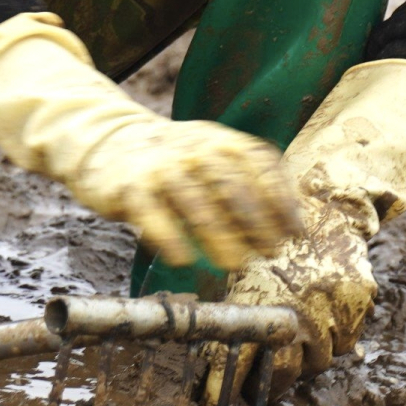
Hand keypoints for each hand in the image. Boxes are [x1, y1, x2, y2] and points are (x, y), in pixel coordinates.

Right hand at [73, 119, 304, 270]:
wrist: (111, 143)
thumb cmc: (176, 161)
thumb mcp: (214, 154)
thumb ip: (250, 181)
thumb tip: (294, 227)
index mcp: (222, 141)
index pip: (261, 168)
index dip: (281, 202)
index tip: (293, 234)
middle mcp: (195, 149)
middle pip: (232, 188)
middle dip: (256, 223)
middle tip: (269, 253)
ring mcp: (163, 167)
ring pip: (197, 204)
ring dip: (221, 237)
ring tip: (237, 264)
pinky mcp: (132, 188)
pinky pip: (155, 217)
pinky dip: (171, 239)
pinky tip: (184, 260)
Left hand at [195, 58, 405, 405]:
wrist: (322, 205)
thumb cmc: (265, 235)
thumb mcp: (233, 269)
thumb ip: (221, 311)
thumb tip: (203, 360)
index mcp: (255, 305)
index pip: (233, 368)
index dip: (221, 392)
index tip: (214, 404)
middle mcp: (294, 313)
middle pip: (281, 378)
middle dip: (268, 389)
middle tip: (258, 390)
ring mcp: (329, 311)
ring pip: (317, 364)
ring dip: (304, 363)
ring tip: (293, 350)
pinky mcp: (357, 305)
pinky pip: (346, 344)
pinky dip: (333, 341)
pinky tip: (321, 327)